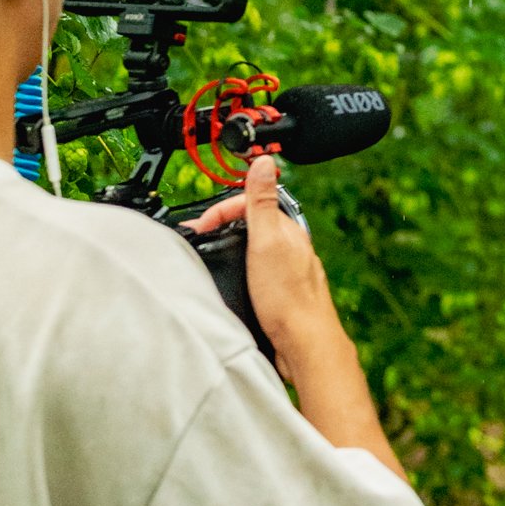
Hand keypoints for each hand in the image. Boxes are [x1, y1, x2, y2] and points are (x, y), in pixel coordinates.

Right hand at [191, 155, 348, 383]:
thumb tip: (265, 161)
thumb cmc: (288, 299)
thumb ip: (263, 203)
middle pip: (253, 224)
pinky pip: (258, 272)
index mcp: (287, 230)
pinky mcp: (283, 294)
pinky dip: (241, 270)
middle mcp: (291, 248)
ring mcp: (288, 271)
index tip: (201, 225)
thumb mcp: (268, 242)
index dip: (221, 210)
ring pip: (255, 248)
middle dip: (224, 225)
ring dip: (232, 248)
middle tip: (200, 237)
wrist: (304, 344)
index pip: (250, 203)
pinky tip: (235, 281)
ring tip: (212, 254)